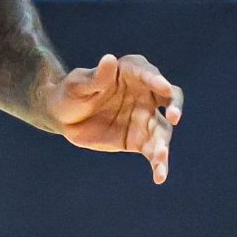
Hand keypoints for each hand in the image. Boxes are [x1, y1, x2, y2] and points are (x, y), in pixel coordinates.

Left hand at [45, 53, 183, 182]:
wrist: (61, 117)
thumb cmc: (70, 93)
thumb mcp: (78, 84)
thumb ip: (97, 77)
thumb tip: (109, 59)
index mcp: (131, 73)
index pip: (148, 73)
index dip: (157, 80)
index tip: (163, 88)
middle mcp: (145, 94)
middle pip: (169, 99)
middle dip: (175, 106)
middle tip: (174, 117)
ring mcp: (145, 118)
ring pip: (163, 130)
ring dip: (164, 143)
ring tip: (160, 157)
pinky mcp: (140, 140)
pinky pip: (154, 152)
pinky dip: (159, 164)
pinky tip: (159, 176)